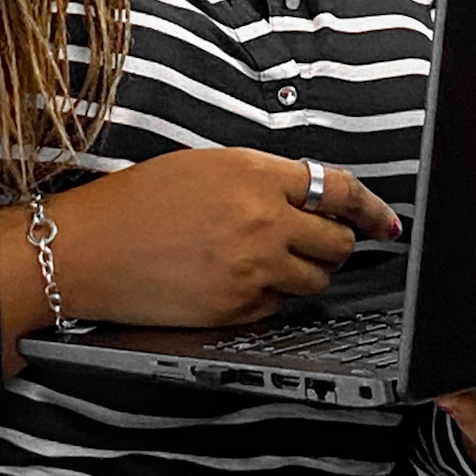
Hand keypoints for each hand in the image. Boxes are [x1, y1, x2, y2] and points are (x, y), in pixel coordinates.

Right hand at [0, 148, 398, 365]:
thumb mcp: (203, 166)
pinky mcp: (238, 309)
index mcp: (255, 174)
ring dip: (307, 272)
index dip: (372, 208)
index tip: (387, 221)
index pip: (339, 189)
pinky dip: (272, 297)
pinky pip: (279, 307)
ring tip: (272, 262)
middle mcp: (262, 221)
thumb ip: (260, 178)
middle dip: (337, 243)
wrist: (88, 249)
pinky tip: (240, 282)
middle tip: (322, 242)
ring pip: (316, 280)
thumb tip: (305, 195)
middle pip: (336, 240)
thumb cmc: (136, 202)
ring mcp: (253, 269)